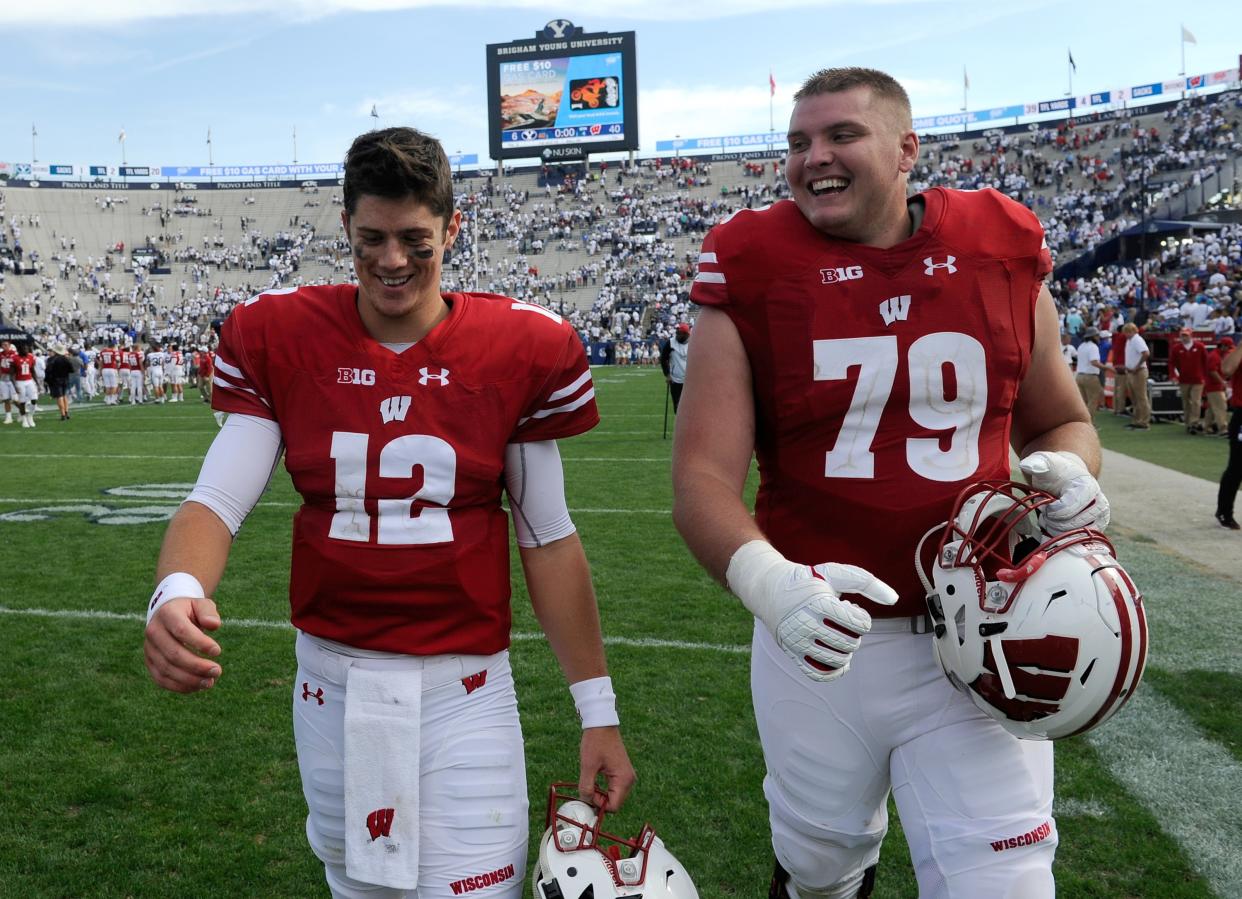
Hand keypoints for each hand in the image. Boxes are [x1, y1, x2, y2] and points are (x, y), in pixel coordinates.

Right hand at [143, 597, 222, 692]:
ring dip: (189, 679)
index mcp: (167, 614)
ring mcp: (149, 649)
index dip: (200, 643)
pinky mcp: (150, 662)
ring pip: (166, 669)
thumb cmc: (190, 610)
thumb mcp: (201, 604)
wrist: (168, 614)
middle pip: (173, 654)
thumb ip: (208, 612)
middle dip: (197, 666)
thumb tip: (214, 625)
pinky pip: (161, 679)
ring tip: (210, 682)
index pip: (182, 631)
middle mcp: (153, 632)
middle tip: (217, 671)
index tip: (218, 651)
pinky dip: (179, 686)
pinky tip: (197, 687)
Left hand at [578, 726, 635, 812]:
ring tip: (590, 782)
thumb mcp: (588, 765)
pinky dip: (604, 788)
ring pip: (614, 796)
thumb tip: (586, 801)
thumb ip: (586, 786)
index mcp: (623, 779)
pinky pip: (614, 788)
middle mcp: (629, 780)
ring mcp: (627, 776)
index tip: (587, 794)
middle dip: (600, 801)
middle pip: (615, 803)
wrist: (601, 724)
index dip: (599, 805)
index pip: (614, 807)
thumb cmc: (596, 742)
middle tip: (587, 789)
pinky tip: (595, 779)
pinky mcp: (622, 772)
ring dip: (601, 794)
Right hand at [727, 542, 898, 682]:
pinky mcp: (792, 653)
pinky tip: (840, 661)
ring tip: (838, 637)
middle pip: (850, 644)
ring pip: (837, 661)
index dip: (862, 618)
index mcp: (819, 603)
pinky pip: (818, 674)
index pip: (859, 624)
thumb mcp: (835, 574)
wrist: (769, 589)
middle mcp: (806, 624)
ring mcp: (797, 641)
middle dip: (854, 634)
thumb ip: (866, 582)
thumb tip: (895, 598)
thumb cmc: (808, 580)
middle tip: (843, 623)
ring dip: (846, 651)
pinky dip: (834, 672)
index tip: (850, 608)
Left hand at [1019, 450, 1110, 532]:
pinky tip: (1056, 525)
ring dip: (1056, 530)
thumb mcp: (1044, 462)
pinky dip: (1062, 537)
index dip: (1050, 510)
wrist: (1069, 477)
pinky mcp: (1096, 530)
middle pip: (1069, 526)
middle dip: (1052, 521)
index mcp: (1089, 488)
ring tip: (1051, 517)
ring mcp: (1100, 519)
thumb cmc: (1055, 471)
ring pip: (1072, 537)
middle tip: (1046, 511)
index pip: (1066, 511)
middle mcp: (1101, 504)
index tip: (1045, 502)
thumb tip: (1029, 466)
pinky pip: (1077, 542)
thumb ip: (1036, 463)